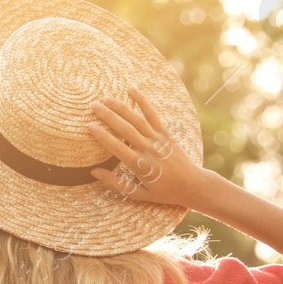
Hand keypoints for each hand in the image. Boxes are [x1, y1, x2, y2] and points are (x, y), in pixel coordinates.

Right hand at [88, 87, 212, 207]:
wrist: (193, 185)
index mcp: (140, 166)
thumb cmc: (164, 192)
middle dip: (108, 116)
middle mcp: (149, 149)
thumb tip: (94, 172)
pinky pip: (152, 115)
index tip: (89, 126)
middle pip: (125, 129)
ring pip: (137, 119)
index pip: (117, 147)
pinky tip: (132, 90)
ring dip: (121, 107)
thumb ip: (115, 183)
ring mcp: (158, 139)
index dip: (102, 136)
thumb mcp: (138, 193)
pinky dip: (143, 102)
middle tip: (93, 106)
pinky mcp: (166, 134)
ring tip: (105, 98)